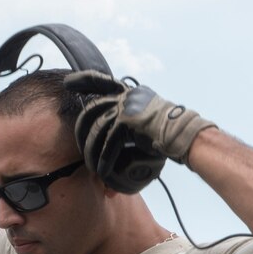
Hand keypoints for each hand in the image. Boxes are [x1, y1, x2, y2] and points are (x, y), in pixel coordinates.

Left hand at [65, 70, 216, 168]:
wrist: (184, 135)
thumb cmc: (167, 135)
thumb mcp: (146, 121)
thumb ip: (128, 121)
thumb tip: (112, 132)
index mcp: (130, 93)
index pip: (102, 82)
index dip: (83, 80)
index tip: (68, 83)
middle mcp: (126, 96)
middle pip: (91, 110)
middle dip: (80, 133)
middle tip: (80, 150)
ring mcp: (126, 106)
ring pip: (96, 130)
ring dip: (92, 153)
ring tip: (93, 169)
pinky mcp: (128, 121)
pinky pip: (108, 143)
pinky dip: (104, 161)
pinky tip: (102, 173)